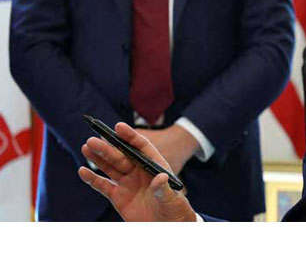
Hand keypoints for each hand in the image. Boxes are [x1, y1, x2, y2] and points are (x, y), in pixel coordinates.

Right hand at [77, 122, 196, 221]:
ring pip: (110, 167)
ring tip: (86, 146)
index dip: (130, 136)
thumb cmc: (175, 209)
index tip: (118, 127)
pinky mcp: (119, 197)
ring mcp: (128, 184)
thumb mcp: (172, 199)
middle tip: (94, 139)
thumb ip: (164, 188)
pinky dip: (93, 179)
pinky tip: (83, 170)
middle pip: (122, 156)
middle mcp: (139, 172)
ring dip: (98, 158)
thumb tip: (160, 178)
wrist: (168, 227)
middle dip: (108, 147)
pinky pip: (103, 186)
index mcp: (154, 167)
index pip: (141, 147)